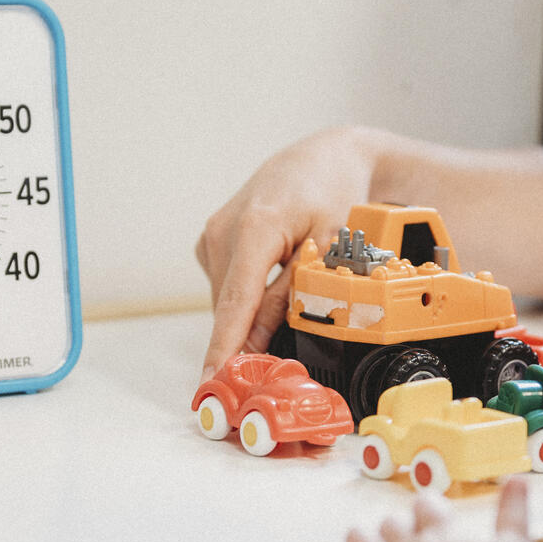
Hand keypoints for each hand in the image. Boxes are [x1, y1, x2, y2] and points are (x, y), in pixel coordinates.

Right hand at [196, 126, 380, 378]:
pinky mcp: (212, 240)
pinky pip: (227, 284)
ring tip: (289, 289)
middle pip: (231, 306)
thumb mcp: (327, 248)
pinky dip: (247, 294)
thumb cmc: (332, 195)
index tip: (210, 382)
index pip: (236, 302)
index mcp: (256, 227)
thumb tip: (260, 341)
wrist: (321, 160)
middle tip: (278, 356)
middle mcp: (224, 230)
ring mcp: (213, 234)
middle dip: (248, 337)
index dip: (223, 347)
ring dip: (251, 312)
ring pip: (228, 299)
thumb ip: (292, 294)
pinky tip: (273, 275)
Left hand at [308, 476, 537, 541]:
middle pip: (391, 526)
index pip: (426, 509)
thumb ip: (515, 513)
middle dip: (395, 530)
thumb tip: (520, 478)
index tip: (431, 517)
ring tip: (360, 540)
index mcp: (441, 535)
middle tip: (401, 541)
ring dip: (360, 541)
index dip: (428, 512)